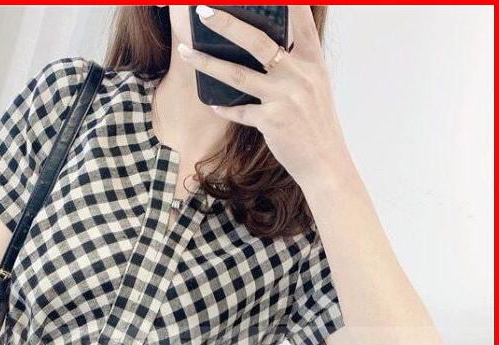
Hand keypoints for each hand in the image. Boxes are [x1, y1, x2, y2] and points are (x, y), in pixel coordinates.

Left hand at [179, 5, 351, 187]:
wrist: (324, 162)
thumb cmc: (316, 124)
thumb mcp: (315, 87)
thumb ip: (295, 66)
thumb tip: (270, 52)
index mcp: (312, 62)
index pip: (300, 21)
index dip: (287, 3)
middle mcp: (299, 75)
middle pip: (257, 41)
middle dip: (227, 23)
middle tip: (203, 11)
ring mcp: (285, 97)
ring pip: (238, 74)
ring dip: (207, 62)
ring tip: (186, 52)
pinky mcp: (272, 121)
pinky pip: (239, 111)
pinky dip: (224, 107)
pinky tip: (212, 103)